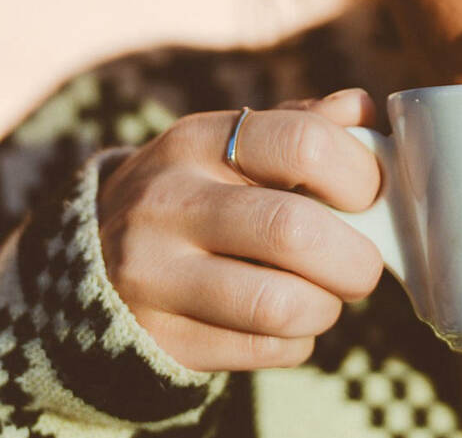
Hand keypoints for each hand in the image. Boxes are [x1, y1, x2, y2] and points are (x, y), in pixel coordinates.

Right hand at [96, 89, 384, 371]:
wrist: (92, 261)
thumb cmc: (195, 194)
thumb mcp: (230, 146)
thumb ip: (299, 125)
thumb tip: (365, 112)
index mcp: (197, 141)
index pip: (303, 143)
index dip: (360, 175)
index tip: (368, 197)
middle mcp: (168, 202)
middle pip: (293, 231)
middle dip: (354, 259)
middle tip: (360, 265)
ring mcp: (154, 275)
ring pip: (279, 305)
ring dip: (325, 307)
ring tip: (321, 296)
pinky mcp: (159, 338)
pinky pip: (261, 350)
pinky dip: (294, 342)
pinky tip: (284, 323)